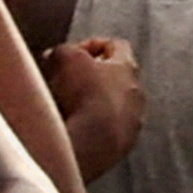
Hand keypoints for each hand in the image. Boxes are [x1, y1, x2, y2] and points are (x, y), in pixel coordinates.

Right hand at [42, 32, 144, 178]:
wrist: (92, 143)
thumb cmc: (84, 96)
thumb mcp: (66, 58)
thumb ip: (63, 50)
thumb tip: (55, 55)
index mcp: (128, 66)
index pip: (116, 46)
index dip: (92, 45)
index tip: (74, 53)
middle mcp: (137, 93)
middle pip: (116, 79)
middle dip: (93, 79)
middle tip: (69, 83)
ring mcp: (133, 122)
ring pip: (114, 108)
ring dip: (95, 107)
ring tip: (70, 112)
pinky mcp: (124, 147)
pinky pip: (109, 134)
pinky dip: (94, 131)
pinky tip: (76, 133)